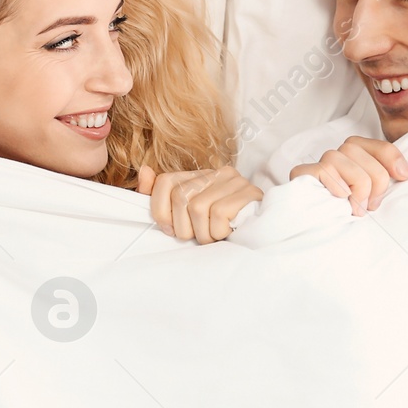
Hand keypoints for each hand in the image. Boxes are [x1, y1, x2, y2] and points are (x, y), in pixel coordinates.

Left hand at [137, 165, 262, 243]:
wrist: (262, 236)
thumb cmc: (220, 230)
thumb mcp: (187, 218)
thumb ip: (161, 198)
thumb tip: (144, 171)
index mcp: (199, 176)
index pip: (166, 181)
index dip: (160, 208)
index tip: (169, 228)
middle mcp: (216, 173)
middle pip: (180, 197)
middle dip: (184, 227)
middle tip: (198, 236)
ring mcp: (233, 181)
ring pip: (197, 208)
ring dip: (203, 233)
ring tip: (214, 236)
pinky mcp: (248, 192)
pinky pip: (218, 214)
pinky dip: (218, 231)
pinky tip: (227, 233)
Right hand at [287, 136, 407, 215]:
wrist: (319, 238)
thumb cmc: (350, 218)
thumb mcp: (374, 200)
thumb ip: (385, 183)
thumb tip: (404, 174)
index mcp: (358, 159)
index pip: (378, 145)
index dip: (393, 158)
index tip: (403, 177)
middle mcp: (338, 157)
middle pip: (358, 150)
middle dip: (373, 180)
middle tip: (371, 205)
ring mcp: (319, 166)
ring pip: (339, 157)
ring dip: (355, 187)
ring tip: (354, 208)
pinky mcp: (302, 175)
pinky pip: (323, 170)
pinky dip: (336, 187)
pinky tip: (338, 201)